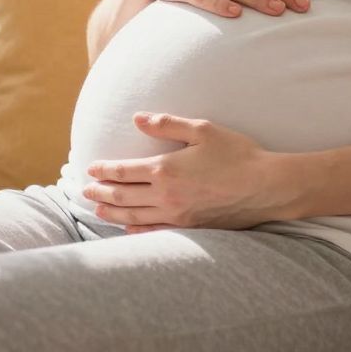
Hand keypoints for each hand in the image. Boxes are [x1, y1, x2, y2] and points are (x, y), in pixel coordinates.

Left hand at [80, 112, 292, 230]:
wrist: (266, 187)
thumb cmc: (237, 154)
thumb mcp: (202, 130)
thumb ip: (166, 124)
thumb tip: (137, 119)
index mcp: (165, 169)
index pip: (123, 171)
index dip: (103, 170)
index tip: (90, 167)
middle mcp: (166, 196)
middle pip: (122, 196)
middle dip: (100, 192)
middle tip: (84, 190)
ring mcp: (177, 216)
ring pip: (133, 217)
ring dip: (111, 212)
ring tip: (97, 208)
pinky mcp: (190, 229)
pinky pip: (154, 232)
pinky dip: (135, 231)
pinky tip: (127, 228)